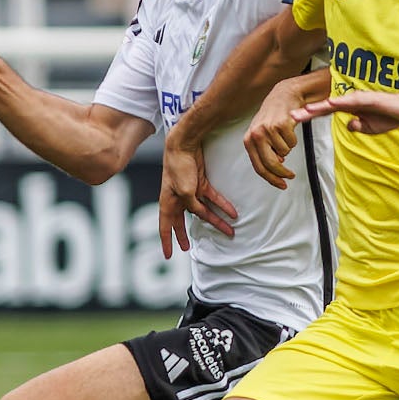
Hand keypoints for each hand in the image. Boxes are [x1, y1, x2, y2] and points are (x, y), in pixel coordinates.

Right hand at [159, 137, 236, 255]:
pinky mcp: (201, 183)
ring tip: (228, 233)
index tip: (168, 255)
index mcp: (167, 202)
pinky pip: (214, 198)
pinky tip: (233, 214)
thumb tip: (201, 213)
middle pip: (181, 221)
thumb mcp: (184, 192)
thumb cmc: (178, 167)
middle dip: (185, 235)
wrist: (184, 144)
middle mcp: (177, 198)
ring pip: (203, 211)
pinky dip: (224, 205)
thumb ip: (193, 206)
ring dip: (216, 222)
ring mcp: (190, 191)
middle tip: (188, 249)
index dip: (166, 241)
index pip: (164, 227)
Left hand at [243, 75, 309, 187]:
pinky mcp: (281, 124)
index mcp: (249, 140)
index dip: (271, 179)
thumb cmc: (274, 116)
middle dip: (282, 173)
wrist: (284, 95)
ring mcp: (268, 129)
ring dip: (288, 147)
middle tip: (290, 176)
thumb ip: (265, 151)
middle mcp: (256, 135)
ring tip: (285, 135)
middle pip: (270, 164)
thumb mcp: (263, 134)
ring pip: (284, 153)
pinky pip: (292, 143)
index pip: (259, 166)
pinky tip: (289, 128)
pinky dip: (293, 139)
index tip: (281, 185)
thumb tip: (277, 165)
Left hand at [293, 88, 398, 134]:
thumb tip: (349, 125)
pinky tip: (328, 104)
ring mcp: (359, 98)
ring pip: (334, 103)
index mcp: (350, 108)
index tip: (295, 120)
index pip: (326, 112)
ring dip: (319, 107)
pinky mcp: (369, 99)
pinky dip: (339, 103)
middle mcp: (351, 101)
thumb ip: (359, 126)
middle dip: (308, 111)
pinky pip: (351, 101)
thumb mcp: (370, 127)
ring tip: (304, 112)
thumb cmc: (391, 116)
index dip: (311, 115)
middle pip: (325, 106)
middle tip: (291, 116)